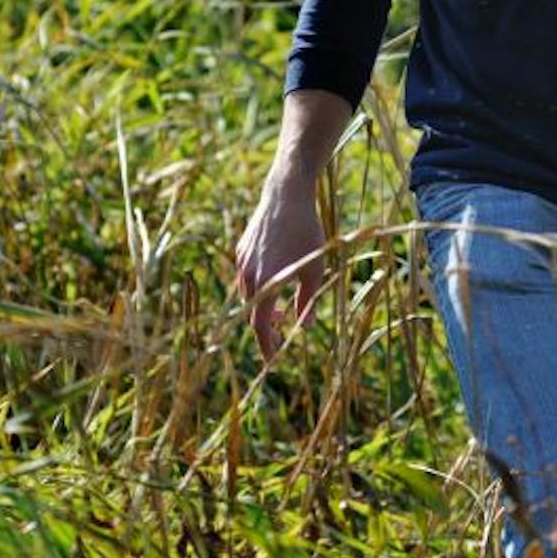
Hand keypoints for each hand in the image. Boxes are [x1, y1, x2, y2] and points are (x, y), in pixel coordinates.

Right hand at [234, 179, 327, 361]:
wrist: (286, 197)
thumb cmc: (307, 234)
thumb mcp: (315, 271)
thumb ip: (307, 301)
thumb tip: (303, 327)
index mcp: (265, 283)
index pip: (260, 325)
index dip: (266, 345)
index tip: (272, 360)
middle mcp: (248, 275)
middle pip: (252, 310)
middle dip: (266, 323)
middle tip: (282, 327)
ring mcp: (242, 261)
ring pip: (249, 293)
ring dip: (262, 303)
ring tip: (280, 306)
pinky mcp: (241, 249)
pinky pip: (247, 275)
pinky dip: (259, 284)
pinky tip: (275, 276)